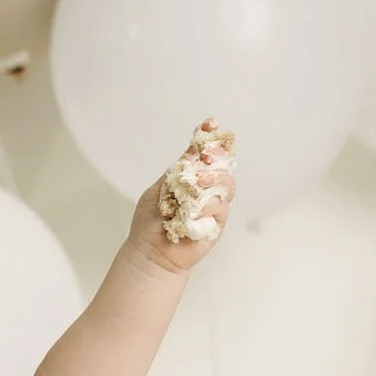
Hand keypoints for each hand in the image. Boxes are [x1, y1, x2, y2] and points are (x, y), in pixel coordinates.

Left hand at [130, 118, 236, 274]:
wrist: (151, 251)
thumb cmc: (151, 221)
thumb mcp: (160, 188)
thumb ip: (177, 171)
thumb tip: (192, 150)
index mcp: (190, 176)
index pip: (205, 152)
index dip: (210, 137)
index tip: (210, 123)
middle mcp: (205, 188)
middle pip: (221, 164)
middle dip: (213, 161)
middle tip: (198, 170)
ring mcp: (213, 204)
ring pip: (224, 184)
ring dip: (208, 185)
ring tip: (192, 194)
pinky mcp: (217, 222)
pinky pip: (219, 207)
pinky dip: (204, 209)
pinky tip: (189, 217)